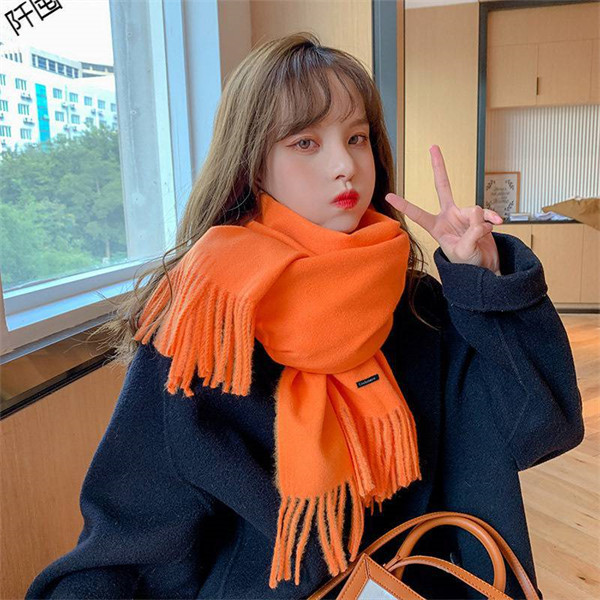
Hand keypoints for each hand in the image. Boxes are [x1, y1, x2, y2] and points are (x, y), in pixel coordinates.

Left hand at [385, 145, 502, 274]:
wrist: (484, 268)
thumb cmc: (467, 264)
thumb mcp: (463, 251)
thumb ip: (471, 232)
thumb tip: (479, 213)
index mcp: (436, 227)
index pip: (418, 213)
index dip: (404, 205)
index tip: (389, 196)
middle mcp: (448, 216)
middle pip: (443, 186)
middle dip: (439, 167)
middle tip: (433, 147)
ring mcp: (464, 215)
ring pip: (474, 209)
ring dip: (481, 222)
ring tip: (482, 234)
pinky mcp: (480, 217)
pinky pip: (487, 213)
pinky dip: (492, 218)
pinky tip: (496, 224)